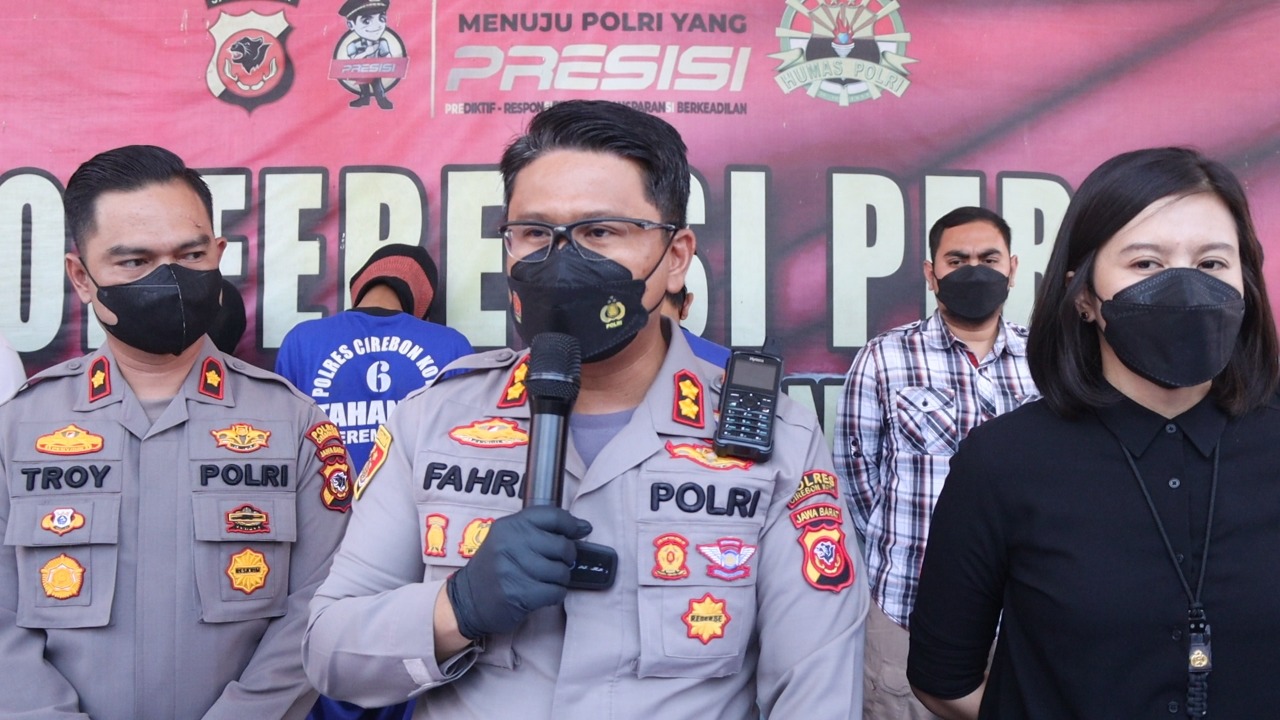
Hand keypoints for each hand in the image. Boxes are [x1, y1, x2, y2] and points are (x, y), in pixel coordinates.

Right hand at [446, 506, 591, 638]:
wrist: (466, 600)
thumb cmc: (495, 567)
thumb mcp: (508, 539)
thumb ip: (540, 529)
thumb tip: (583, 527)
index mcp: (509, 525)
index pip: (552, 516)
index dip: (571, 524)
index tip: (580, 531)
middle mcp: (510, 543)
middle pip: (562, 545)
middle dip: (567, 558)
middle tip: (556, 563)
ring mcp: (513, 569)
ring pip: (561, 572)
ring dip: (560, 579)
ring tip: (545, 580)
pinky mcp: (519, 594)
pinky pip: (555, 592)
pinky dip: (554, 595)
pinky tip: (541, 594)